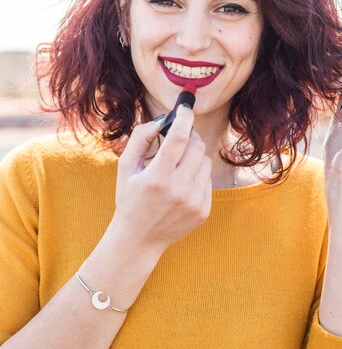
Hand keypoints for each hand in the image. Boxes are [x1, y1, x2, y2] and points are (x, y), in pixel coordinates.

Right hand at [112, 104, 211, 250]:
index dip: (184, 118)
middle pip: (197, 147)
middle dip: (189, 136)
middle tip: (179, 137)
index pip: (179, 138)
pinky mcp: (203, 211)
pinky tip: (182, 184)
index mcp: (157, 177)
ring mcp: (193, 202)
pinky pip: (208, 180)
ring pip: (206, 162)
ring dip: (194, 156)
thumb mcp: (126, 167)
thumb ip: (140, 138)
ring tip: (178, 165)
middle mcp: (178, 190)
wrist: (139, 239)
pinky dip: (197, 175)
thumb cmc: (130, 198)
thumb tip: (162, 120)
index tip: (185, 109)